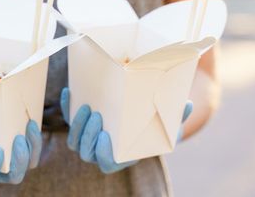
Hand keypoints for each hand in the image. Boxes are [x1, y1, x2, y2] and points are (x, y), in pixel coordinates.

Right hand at [0, 109, 41, 185]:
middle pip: (14, 175)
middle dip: (20, 159)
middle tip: (18, 138)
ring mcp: (8, 160)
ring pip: (29, 163)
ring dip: (33, 147)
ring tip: (30, 126)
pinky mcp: (18, 147)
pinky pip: (33, 149)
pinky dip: (35, 138)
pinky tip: (31, 121)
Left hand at [60, 87, 192, 173]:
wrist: (138, 117)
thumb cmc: (155, 126)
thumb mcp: (168, 124)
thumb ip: (177, 118)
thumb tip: (187, 104)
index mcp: (119, 157)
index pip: (105, 163)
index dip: (103, 153)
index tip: (106, 136)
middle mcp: (100, 151)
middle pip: (85, 151)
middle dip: (88, 134)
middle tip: (96, 116)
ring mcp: (87, 138)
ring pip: (74, 139)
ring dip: (76, 124)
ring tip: (86, 108)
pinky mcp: (80, 123)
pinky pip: (67, 119)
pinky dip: (66, 107)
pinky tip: (69, 92)